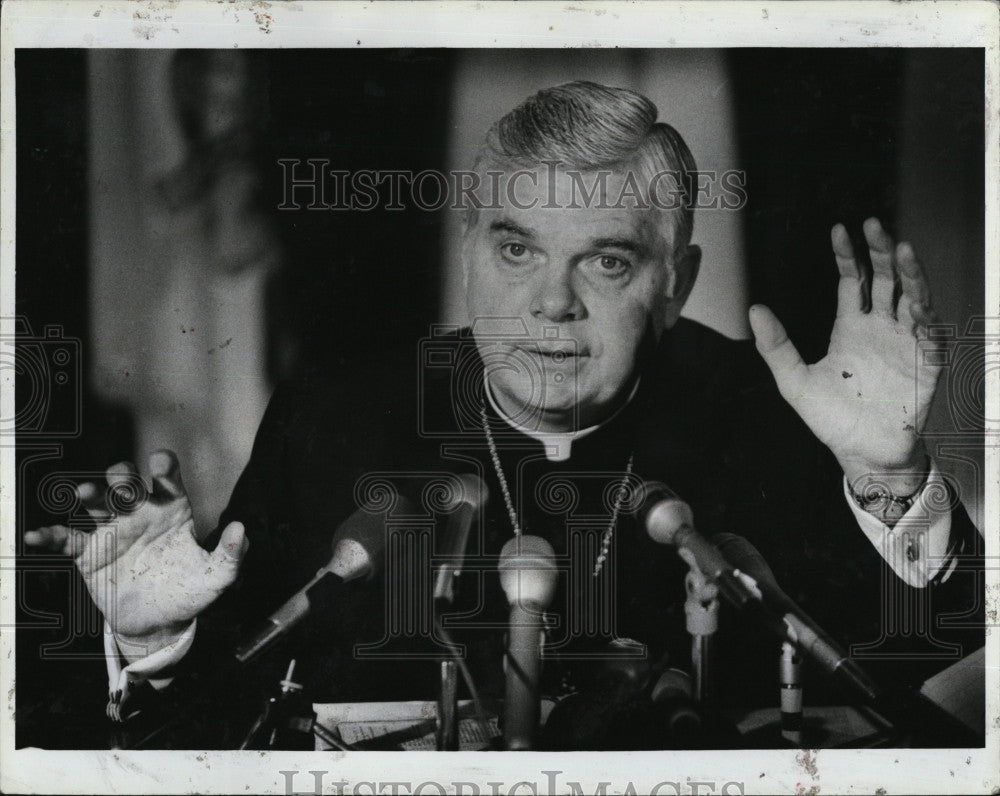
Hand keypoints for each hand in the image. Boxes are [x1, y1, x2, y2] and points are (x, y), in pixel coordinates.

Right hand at [25, 450, 247, 653]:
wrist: (160, 624)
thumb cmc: (189, 591)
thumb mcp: (217, 577)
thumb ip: (231, 555)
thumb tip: (240, 529)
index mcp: (172, 509)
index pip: (167, 478)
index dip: (163, 466)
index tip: (160, 464)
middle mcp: (140, 512)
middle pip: (126, 482)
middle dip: (123, 477)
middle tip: (125, 488)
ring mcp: (113, 530)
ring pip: (97, 502)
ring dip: (90, 493)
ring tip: (86, 493)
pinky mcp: (89, 554)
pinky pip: (66, 540)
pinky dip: (50, 536)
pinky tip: (37, 535)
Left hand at [749, 218, 940, 493]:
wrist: (862, 453)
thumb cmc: (831, 419)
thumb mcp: (794, 381)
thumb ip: (776, 346)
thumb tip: (754, 309)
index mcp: (851, 327)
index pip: (853, 280)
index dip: (848, 255)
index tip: (839, 230)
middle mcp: (881, 328)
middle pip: (885, 279)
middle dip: (881, 251)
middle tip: (874, 225)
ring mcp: (906, 343)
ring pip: (913, 297)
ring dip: (910, 274)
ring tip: (902, 249)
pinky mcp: (926, 365)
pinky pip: (931, 334)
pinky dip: (926, 316)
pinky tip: (916, 301)